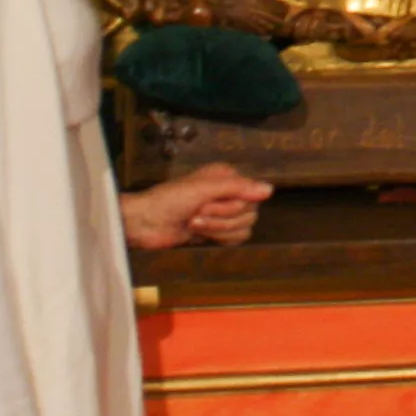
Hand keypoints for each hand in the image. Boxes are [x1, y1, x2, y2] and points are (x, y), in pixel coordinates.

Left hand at [121, 160, 271, 251]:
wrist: (145, 223)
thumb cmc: (169, 200)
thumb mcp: (203, 189)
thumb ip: (237, 188)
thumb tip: (270, 190)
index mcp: (226, 177)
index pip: (252, 195)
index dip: (232, 206)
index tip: (207, 204)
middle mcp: (228, 192)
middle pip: (250, 214)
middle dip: (222, 219)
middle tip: (196, 214)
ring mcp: (223, 213)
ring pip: (244, 228)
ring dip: (217, 229)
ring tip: (193, 223)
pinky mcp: (216, 231)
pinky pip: (237, 239)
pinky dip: (220, 239)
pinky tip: (200, 234)